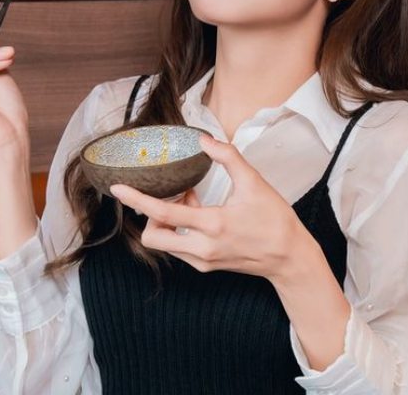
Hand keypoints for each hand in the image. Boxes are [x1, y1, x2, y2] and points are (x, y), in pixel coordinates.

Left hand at [110, 133, 313, 280]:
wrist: (289, 257)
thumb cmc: (274, 219)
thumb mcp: (254, 182)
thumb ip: (228, 157)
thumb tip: (203, 140)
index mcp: (212, 224)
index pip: (162, 213)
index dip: (137, 199)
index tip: (118, 188)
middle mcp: (202, 248)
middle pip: (152, 237)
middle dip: (150, 216)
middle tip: (168, 195)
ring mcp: (203, 261)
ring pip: (164, 244)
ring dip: (167, 222)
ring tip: (191, 200)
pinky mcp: (206, 267)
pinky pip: (179, 249)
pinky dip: (179, 230)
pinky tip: (200, 214)